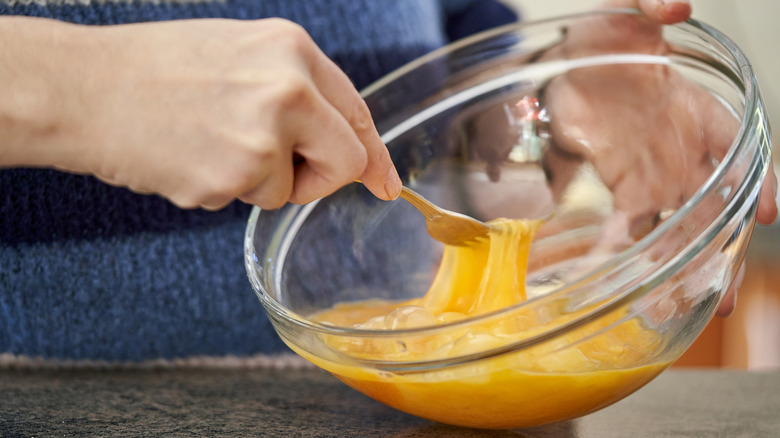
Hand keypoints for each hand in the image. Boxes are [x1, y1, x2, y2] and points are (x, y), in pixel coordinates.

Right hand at [1, 17, 400, 209]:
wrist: (82, 87)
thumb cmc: (156, 71)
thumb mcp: (241, 56)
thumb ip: (298, 92)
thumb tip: (344, 141)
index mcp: (293, 50)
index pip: (357, 111)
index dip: (373, 154)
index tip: (387, 184)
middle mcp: (289, 88)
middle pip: (345, 160)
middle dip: (318, 178)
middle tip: (277, 169)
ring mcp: (264, 134)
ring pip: (291, 188)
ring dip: (258, 181)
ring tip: (208, 144)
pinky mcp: (234, 175)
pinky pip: (250, 200)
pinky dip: (223, 190)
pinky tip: (188, 158)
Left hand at [542, 0, 776, 315]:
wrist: (561, 63)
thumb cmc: (600, 38)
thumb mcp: (625, 9)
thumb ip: (650, 3)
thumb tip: (676, 7)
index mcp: (697, 110)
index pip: (739, 147)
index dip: (758, 178)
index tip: (767, 210)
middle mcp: (683, 150)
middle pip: (712, 204)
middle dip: (717, 247)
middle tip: (717, 291)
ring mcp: (654, 173)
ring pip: (675, 225)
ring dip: (676, 264)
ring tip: (674, 305)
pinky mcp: (621, 185)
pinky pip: (627, 224)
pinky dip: (621, 249)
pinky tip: (615, 276)